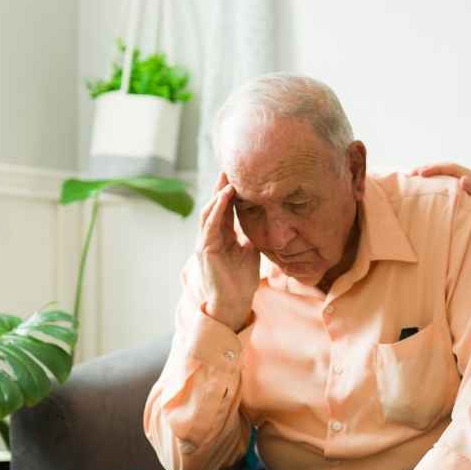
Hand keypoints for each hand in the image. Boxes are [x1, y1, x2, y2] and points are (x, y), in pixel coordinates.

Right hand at [196, 172, 259, 331]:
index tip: (239, 174)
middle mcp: (210, 235)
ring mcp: (205, 242)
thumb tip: (265, 218)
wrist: (234, 302)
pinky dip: (217, 209)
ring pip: (209, 211)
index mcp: (221, 235)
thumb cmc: (241, 279)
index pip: (224, 208)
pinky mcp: (205, 249)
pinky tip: (224, 197)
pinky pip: (210, 224)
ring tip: (228, 178)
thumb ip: (251, 233)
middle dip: (221, 186)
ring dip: (218, 194)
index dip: (230, 191)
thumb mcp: (250, 250)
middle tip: (230, 167)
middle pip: (215, 205)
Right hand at [411, 162, 470, 241]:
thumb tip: (462, 178)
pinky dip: (436, 188)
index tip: (419, 174)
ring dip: (430, 178)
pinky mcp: (466, 197)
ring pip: (445, 178)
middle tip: (410, 174)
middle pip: (446, 170)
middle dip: (428, 170)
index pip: (452, 168)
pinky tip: (426, 195)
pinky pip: (448, 188)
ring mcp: (468, 188)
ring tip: (413, 183)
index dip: (434, 168)